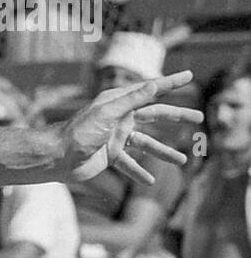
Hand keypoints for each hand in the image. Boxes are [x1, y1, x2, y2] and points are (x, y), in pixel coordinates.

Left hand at [59, 71, 201, 183]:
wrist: (56, 157)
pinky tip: (150, 181)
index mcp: (119, 103)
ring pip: (146, 144)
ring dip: (164, 152)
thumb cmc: (78, 132)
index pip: (149, 90)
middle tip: (200, 118)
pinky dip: (139, 172)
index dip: (169, 83)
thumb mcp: (108, 113)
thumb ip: (132, 100)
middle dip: (177, 117)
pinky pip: (129, 164)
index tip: (189, 76)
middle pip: (155, 116)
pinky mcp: (110, 156)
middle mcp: (120, 118)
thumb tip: (155, 84)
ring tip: (183, 160)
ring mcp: (116, 138)